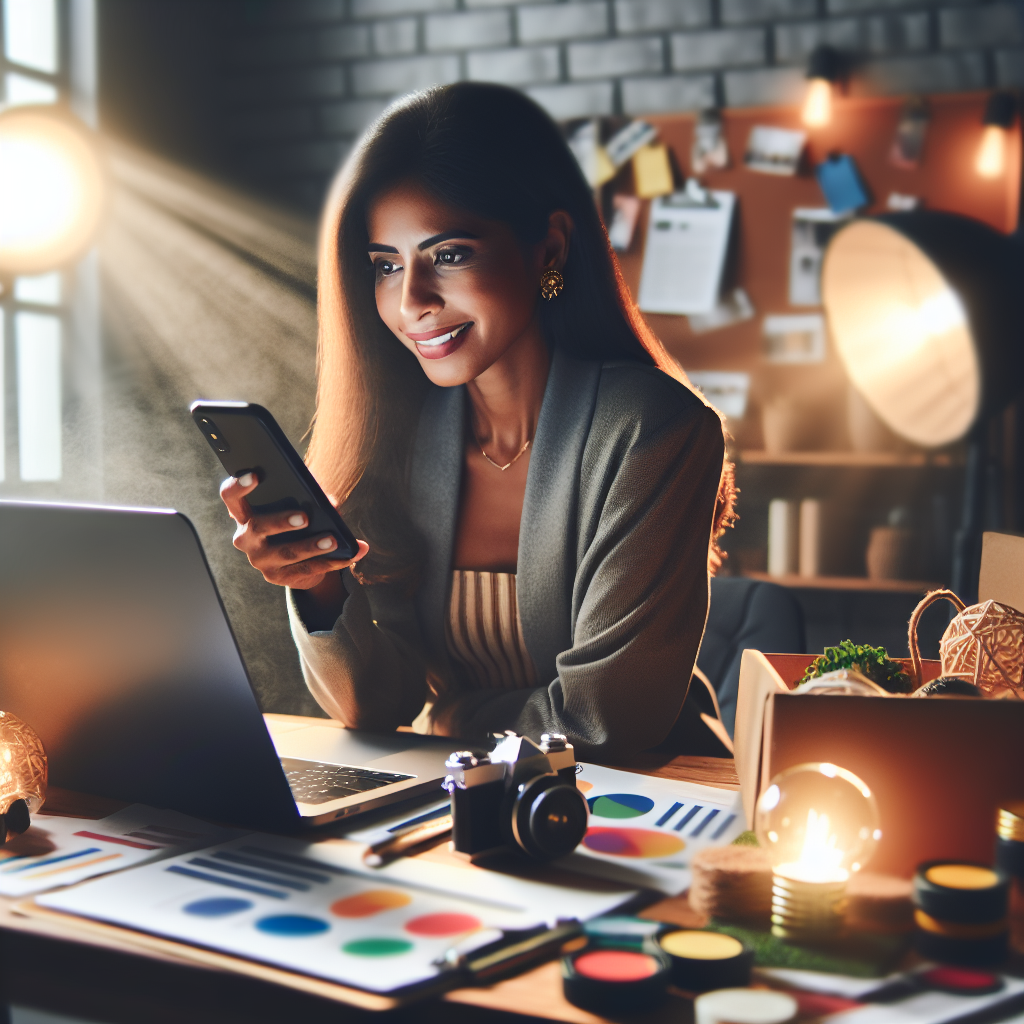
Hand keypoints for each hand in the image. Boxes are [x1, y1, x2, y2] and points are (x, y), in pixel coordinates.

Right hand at [220, 472, 368, 589]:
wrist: (296, 561)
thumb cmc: (294, 522)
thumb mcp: (299, 504)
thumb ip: (309, 495)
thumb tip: (329, 501)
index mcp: (245, 514)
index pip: (231, 497)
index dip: (237, 486)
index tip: (254, 475)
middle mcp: (246, 538)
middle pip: (258, 527)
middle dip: (281, 521)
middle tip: (305, 517)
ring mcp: (260, 560)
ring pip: (287, 553)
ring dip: (313, 546)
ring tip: (333, 539)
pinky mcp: (278, 577)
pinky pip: (309, 569)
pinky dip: (334, 560)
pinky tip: (353, 553)